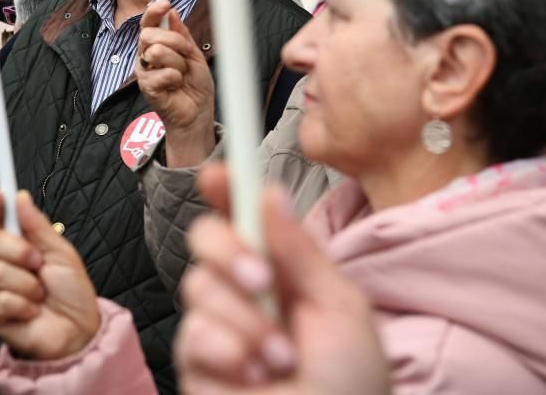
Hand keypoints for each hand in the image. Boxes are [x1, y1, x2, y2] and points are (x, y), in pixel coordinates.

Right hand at [0, 189, 100, 359]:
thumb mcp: (62, 254)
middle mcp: (3, 264)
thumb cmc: (72, 294)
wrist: (78, 331)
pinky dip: (23, 305)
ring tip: (40, 295)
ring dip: (27, 284)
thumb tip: (20, 198)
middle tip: (38, 263)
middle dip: (18, 250)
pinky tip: (32, 312)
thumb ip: (38, 227)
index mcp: (20, 245)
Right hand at [136, 1, 215, 166]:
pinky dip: (176, 78)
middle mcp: (146, 55)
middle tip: (186, 55)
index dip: (154, 11)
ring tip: (181, 74)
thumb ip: (182, 34)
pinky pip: (163, 73)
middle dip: (175, 42)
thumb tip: (172, 12)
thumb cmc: (195, 84)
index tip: (164, 3)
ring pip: (157, 51)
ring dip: (178, 63)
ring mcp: (144, 71)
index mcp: (157, 44)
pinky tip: (176, 86)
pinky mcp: (146, 87)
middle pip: (150, 34)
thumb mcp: (194, 54)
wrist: (197, 111)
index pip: (149, 23)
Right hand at [175, 164, 390, 393]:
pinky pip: (192, 335)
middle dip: (229, 252)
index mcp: (284, 272)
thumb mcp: (341, 309)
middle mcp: (245, 294)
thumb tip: (268, 192)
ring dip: (245, 322)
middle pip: (205, 240)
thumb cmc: (354, 389)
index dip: (226, 189)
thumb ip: (300, 251)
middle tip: (261, 283)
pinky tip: (256, 379)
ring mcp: (218, 330)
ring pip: (198, 287)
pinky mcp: (197, 366)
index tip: (218, 172)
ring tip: (280, 360)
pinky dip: (229, 353)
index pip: (245, 218)